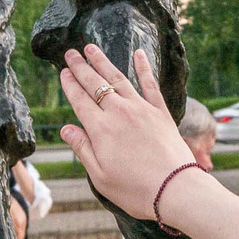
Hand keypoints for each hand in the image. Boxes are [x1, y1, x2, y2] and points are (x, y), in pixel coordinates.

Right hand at [59, 44, 196, 220]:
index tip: (63, 72)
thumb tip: (66, 128)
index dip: (70, 85)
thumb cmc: (135, 189)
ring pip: (118, 78)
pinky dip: (144, 67)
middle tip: (70, 53)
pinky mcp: (161, 112)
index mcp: (100, 130)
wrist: (175, 189)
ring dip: (103, 62)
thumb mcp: (99, 176)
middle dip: (81, 67)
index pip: (80, 100)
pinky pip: (150, 84)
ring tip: (92, 48)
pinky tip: (139, 53)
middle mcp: (119, 113)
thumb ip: (82, 148)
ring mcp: (141, 109)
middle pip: (95, 84)